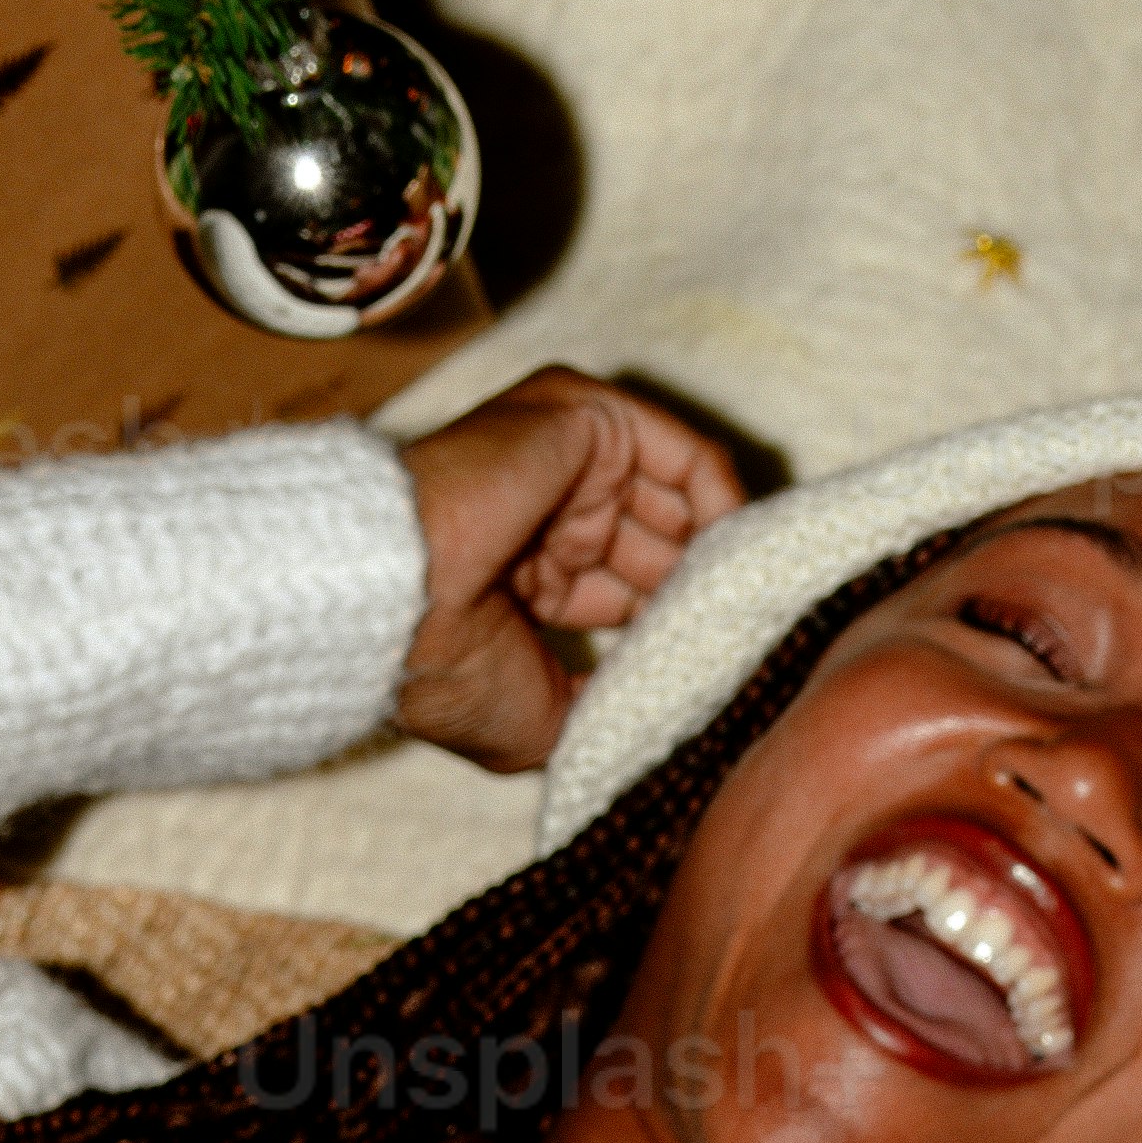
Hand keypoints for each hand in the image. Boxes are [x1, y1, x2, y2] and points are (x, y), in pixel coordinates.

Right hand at [389, 366, 742, 767]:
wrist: (399, 599)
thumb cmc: (444, 669)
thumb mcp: (535, 724)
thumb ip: (596, 713)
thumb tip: (652, 722)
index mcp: (521, 571)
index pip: (620, 586)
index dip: (665, 623)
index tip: (708, 662)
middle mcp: (543, 508)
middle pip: (654, 540)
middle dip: (694, 584)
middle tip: (733, 630)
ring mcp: (563, 458)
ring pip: (672, 495)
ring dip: (714, 545)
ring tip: (742, 595)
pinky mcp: (587, 419)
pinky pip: (683, 455)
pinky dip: (723, 500)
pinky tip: (737, 552)